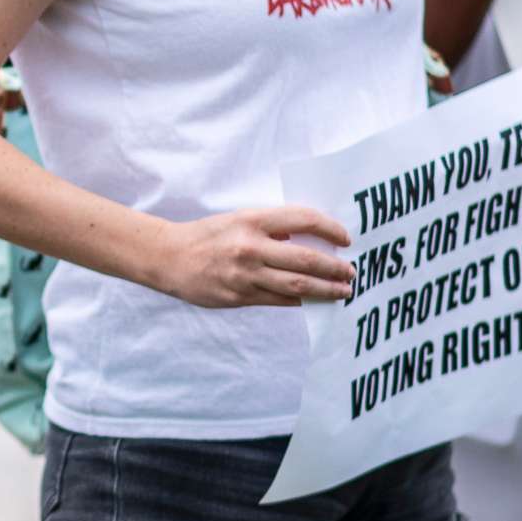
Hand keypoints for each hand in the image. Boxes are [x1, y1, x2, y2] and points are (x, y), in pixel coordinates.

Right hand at [154, 206, 353, 308]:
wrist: (169, 257)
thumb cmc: (208, 235)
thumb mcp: (238, 219)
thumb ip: (272, 227)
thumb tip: (310, 238)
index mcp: (252, 220)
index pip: (304, 220)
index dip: (330, 229)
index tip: (346, 238)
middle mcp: (251, 247)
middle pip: (306, 259)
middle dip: (335, 268)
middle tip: (352, 272)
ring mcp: (245, 275)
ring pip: (297, 286)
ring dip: (326, 290)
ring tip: (343, 291)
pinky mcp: (240, 297)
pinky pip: (279, 300)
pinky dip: (301, 301)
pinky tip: (314, 301)